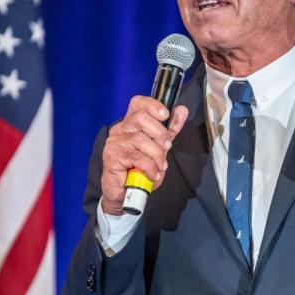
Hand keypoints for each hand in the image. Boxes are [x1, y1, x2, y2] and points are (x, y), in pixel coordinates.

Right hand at [101, 96, 188, 214]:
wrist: (125, 192)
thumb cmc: (140, 169)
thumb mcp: (160, 147)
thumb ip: (170, 129)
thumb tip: (181, 110)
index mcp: (131, 123)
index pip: (138, 103)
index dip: (152, 105)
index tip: (165, 114)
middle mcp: (121, 129)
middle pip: (141, 118)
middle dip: (160, 133)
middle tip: (167, 147)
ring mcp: (115, 142)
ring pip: (141, 139)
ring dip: (157, 154)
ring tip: (160, 166)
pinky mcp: (112, 156)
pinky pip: (137, 157)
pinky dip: (150, 167)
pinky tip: (152, 173)